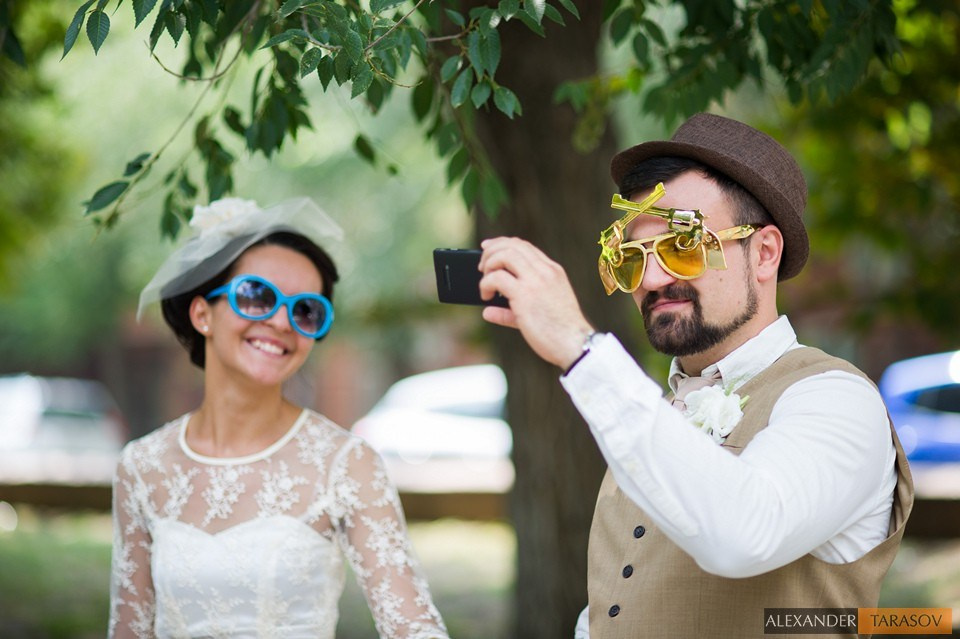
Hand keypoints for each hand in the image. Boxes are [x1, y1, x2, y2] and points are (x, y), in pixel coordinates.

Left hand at [478, 237, 593, 368]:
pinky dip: (486, 284)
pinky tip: (485, 297)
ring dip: (488, 263)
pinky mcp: (525, 294)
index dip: (503, 244)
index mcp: (553, 272)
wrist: (575, 344)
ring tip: (484, 281)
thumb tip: (488, 312)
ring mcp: (536, 281)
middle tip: (481, 266)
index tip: (489, 248)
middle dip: (491, 250)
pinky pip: (497, 278)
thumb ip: (512, 310)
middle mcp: (545, 271)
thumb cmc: (560, 333)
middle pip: (513, 245)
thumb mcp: (539, 312)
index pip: (525, 247)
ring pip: (505, 254)